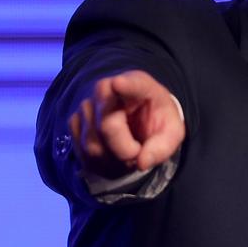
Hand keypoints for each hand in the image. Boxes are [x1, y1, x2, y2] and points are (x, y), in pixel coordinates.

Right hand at [69, 70, 184, 178]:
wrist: (141, 120)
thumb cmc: (158, 121)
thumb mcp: (172, 133)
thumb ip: (162, 147)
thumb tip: (142, 162)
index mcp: (140, 84)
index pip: (132, 83)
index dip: (125, 85)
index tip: (118, 83)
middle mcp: (108, 89)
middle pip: (107, 125)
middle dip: (123, 149)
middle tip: (137, 153)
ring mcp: (88, 104)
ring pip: (92, 144)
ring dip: (112, 160)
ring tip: (127, 154)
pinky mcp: (76, 121)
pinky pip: (82, 152)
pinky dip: (99, 163)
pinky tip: (112, 156)